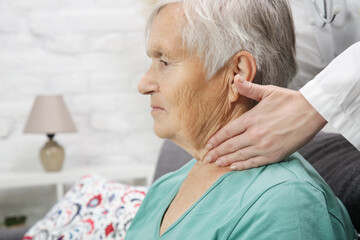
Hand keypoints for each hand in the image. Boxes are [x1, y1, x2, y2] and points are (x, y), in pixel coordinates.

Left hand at [204, 75, 326, 169]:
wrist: (312, 112)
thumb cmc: (289, 100)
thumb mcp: (268, 92)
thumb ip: (249, 88)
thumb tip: (236, 78)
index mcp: (251, 119)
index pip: (228, 132)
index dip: (216, 139)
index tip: (208, 145)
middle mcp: (255, 134)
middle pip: (230, 145)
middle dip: (217, 152)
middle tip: (206, 159)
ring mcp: (264, 146)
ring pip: (240, 155)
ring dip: (226, 160)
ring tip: (215, 163)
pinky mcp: (274, 155)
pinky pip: (254, 162)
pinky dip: (242, 166)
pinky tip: (233, 167)